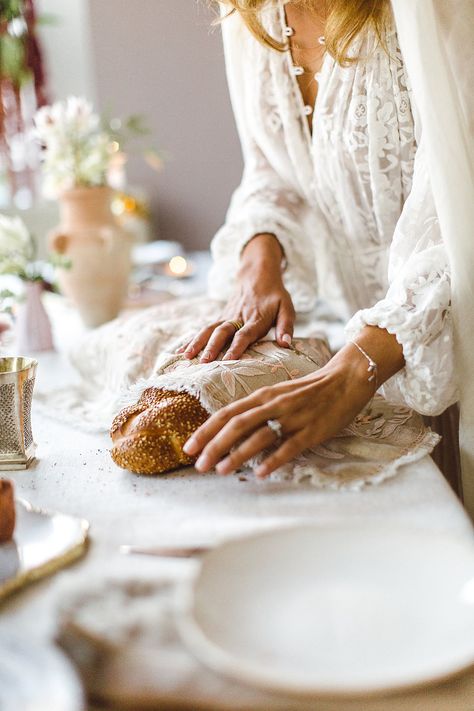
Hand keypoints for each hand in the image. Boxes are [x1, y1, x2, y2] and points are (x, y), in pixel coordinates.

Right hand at [178, 234, 294, 362]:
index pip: (245, 334)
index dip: (237, 347)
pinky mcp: (220, 318)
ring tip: (186, 357)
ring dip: (197, 343)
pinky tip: (182, 351)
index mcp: (256, 318)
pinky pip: (204, 329)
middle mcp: (238, 318)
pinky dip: (192, 339)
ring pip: (209, 329)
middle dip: (212, 347)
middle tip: (203, 362)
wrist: (257, 274)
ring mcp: (226, 317)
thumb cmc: (275, 295)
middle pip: (222, 332)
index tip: (229, 360)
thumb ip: (286, 326)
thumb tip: (286, 344)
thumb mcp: (287, 307)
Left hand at [183, 327, 404, 477]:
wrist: (344, 380)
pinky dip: (273, 461)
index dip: (205, 431)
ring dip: (237, 454)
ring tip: (220, 471)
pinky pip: (289, 447)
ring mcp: (292, 418)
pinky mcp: (310, 431)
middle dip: (214, 445)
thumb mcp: (277, 395)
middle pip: (236, 425)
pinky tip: (261, 473)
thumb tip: (230, 432)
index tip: (188, 447)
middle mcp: (273, 405)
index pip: (227, 413)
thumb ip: (256, 410)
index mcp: (262, 395)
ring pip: (259, 436)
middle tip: (198, 465)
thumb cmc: (308, 391)